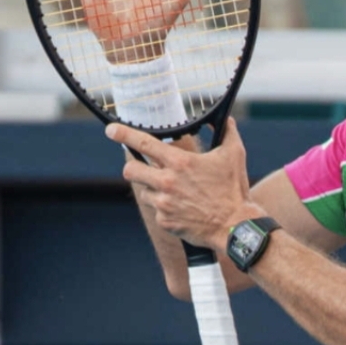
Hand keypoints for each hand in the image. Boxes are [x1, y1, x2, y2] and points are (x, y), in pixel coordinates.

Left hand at [108, 118, 254, 250]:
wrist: (234, 225)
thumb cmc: (234, 189)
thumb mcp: (234, 155)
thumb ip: (227, 132)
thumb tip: (225, 119)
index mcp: (180, 163)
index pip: (144, 144)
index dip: (123, 134)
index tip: (111, 130)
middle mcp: (167, 182)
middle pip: (130, 170)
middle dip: (133, 167)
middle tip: (142, 168)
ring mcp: (163, 203)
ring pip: (144, 192)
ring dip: (154, 190)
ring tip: (176, 193)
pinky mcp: (164, 221)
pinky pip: (156, 211)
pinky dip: (165, 209)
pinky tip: (183, 209)